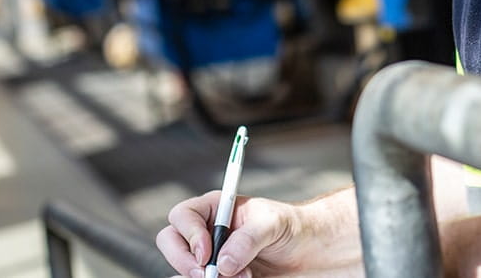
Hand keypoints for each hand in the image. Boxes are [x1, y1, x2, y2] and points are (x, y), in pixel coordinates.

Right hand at [155, 189, 309, 277]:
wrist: (309, 253)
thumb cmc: (291, 227)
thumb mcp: (272, 223)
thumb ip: (247, 239)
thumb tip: (223, 263)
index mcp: (215, 209)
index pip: (183, 216)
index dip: (188, 235)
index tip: (206, 253)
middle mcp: (207, 233)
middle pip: (170, 243)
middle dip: (184, 260)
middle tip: (206, 274)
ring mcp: (211, 258)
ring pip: (184, 270)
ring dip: (206, 277)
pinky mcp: (220, 277)